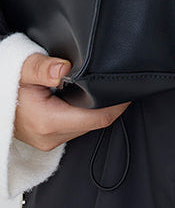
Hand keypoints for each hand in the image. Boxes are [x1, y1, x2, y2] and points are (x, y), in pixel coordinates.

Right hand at [13, 53, 130, 151]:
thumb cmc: (7, 84)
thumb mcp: (23, 69)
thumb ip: (43, 68)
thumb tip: (63, 68)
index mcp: (49, 121)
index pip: (98, 118)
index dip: (118, 103)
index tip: (129, 88)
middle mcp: (52, 136)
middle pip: (96, 122)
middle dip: (111, 103)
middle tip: (121, 81)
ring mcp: (51, 140)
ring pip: (88, 125)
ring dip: (98, 108)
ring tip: (104, 86)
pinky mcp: (51, 137)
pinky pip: (77, 126)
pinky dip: (85, 112)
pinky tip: (87, 96)